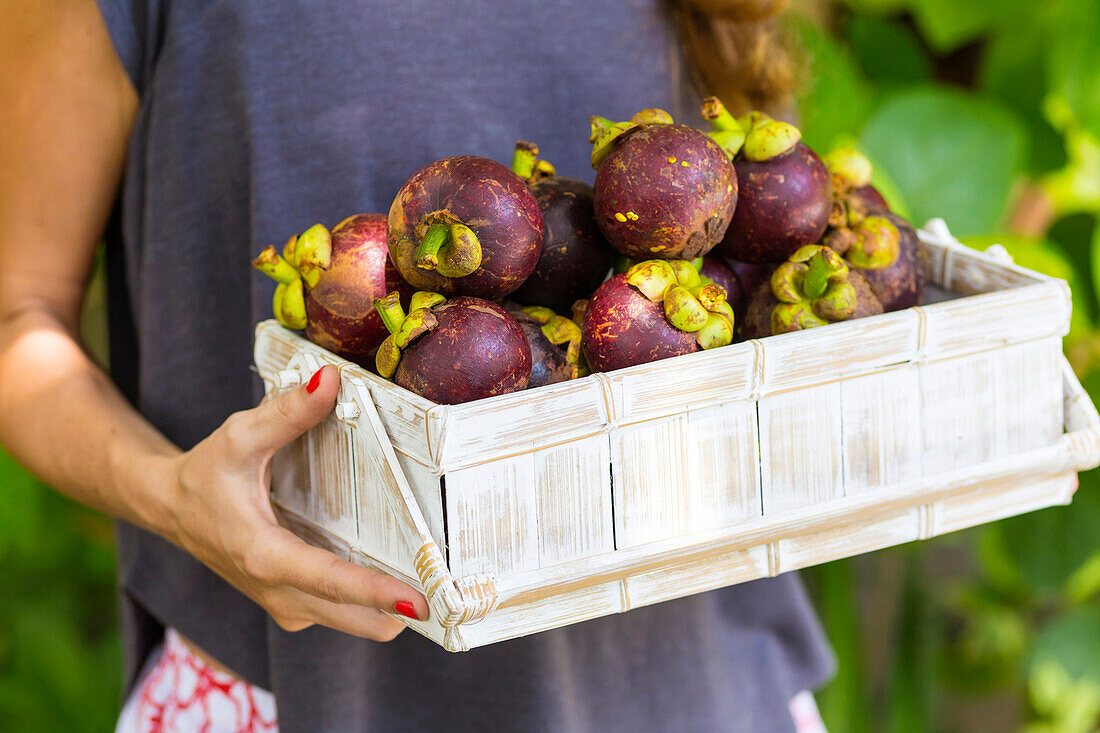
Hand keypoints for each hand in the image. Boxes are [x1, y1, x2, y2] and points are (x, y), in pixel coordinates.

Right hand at [164, 365, 426, 639]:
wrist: (171, 510)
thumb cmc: (205, 474)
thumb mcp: (238, 437)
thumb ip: (286, 412)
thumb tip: (330, 380)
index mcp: (265, 557)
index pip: (331, 581)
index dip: (378, 592)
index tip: (420, 602)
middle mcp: (280, 593)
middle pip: (357, 619)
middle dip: (402, 609)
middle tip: (451, 585)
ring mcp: (289, 605)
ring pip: (356, 623)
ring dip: (391, 607)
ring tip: (433, 572)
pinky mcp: (295, 604)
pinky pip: (346, 613)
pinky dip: (372, 600)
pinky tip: (397, 565)